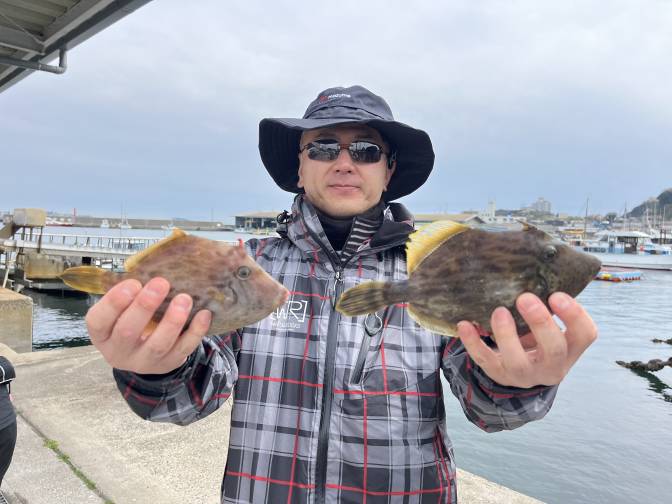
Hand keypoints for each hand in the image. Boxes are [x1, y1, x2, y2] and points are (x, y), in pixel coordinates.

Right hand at [85, 277, 211, 373]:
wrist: (145, 353)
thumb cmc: (132, 321)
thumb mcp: (122, 310)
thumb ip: (131, 294)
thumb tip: (151, 267)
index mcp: (102, 334)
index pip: (98, 321)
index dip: (114, 302)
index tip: (133, 282)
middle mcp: (119, 351)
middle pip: (128, 332)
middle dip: (145, 306)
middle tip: (161, 283)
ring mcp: (144, 361)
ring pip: (158, 344)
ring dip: (172, 321)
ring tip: (184, 298)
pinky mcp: (168, 364)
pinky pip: (184, 349)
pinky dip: (195, 331)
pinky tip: (204, 314)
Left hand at [457, 292, 597, 387]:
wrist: (522, 372)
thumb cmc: (538, 338)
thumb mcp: (551, 326)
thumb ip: (548, 305)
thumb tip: (533, 263)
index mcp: (570, 348)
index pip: (584, 334)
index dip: (574, 315)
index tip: (556, 294)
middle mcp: (551, 365)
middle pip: (553, 349)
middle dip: (540, 322)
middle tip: (524, 298)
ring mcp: (524, 374)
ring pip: (517, 360)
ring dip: (507, 335)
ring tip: (498, 311)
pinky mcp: (499, 375)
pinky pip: (485, 360)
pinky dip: (474, 342)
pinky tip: (465, 324)